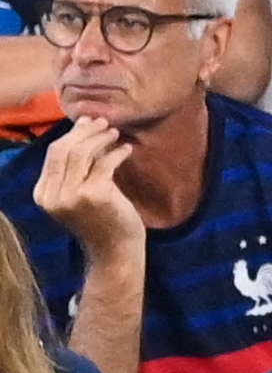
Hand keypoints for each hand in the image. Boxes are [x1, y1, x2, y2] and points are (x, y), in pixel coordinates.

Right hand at [32, 117, 143, 258]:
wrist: (116, 251)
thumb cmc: (102, 221)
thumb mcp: (78, 195)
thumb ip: (74, 171)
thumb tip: (83, 130)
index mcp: (43, 194)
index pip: (53, 154)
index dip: (72, 135)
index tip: (88, 123)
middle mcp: (53, 195)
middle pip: (65, 150)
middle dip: (85, 132)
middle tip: (104, 122)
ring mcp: (73, 196)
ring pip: (82, 154)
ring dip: (101, 139)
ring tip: (116, 133)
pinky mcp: (95, 195)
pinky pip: (105, 164)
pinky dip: (117, 153)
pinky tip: (127, 150)